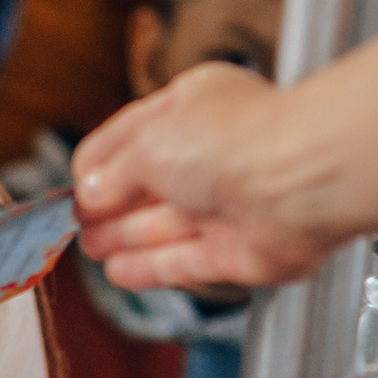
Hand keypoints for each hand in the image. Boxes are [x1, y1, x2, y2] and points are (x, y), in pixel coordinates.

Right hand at [73, 62, 322, 288]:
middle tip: (76, 221)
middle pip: (150, 183)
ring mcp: (229, 204)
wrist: (302, 182)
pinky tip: (120, 272)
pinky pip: (185, 261)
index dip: (100, 159)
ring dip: (124, 237)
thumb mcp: (148, 143)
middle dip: (109, 203)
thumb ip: (112, 173)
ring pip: (165, 225)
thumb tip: (89, 195)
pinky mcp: (240, 250)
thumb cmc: (238, 140)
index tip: (74, 183)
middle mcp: (214, 153)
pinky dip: (150, 267)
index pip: (134, 132)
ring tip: (90, 247)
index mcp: (194, 105)